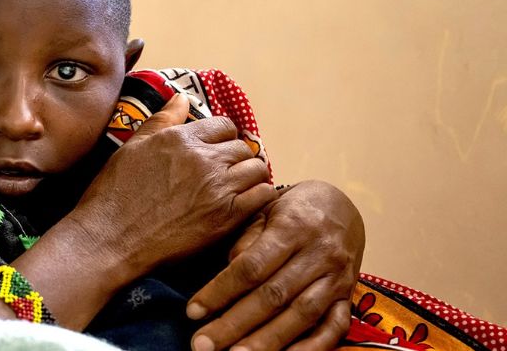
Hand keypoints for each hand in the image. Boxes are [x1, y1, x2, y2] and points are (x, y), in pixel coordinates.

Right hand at [60, 95, 278, 290]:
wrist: (111, 238)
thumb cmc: (115, 193)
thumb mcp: (133, 147)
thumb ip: (162, 120)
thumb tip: (182, 96)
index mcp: (181, 139)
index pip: (223, 125)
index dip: (221, 137)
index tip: (215, 150)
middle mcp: (204, 159)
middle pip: (242, 147)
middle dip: (236, 156)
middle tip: (225, 172)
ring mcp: (218, 188)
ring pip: (257, 169)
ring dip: (249, 176)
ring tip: (236, 186)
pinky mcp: (227, 217)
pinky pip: (262, 195)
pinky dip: (258, 195)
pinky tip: (243, 202)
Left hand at [186, 180, 365, 350]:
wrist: (342, 206)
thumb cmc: (291, 209)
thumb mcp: (264, 209)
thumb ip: (246, 239)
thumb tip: (226, 272)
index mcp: (292, 227)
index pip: (251, 266)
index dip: (220, 291)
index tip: (193, 312)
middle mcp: (318, 254)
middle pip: (272, 296)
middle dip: (235, 324)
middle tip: (203, 345)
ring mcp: (337, 278)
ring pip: (301, 316)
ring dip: (267, 341)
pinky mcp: (349, 296)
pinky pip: (334, 328)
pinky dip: (310, 349)